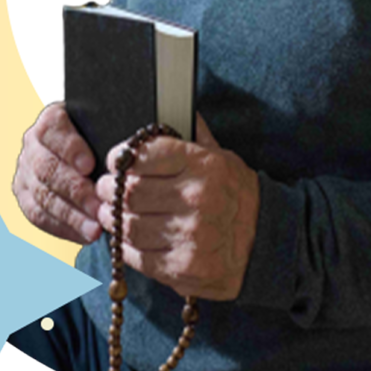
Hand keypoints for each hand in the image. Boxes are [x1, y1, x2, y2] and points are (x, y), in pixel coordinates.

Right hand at [13, 102, 103, 244]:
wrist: (87, 149)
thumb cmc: (103, 137)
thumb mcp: (106, 128)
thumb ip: (109, 135)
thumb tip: (123, 155)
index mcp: (51, 119)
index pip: (53, 129)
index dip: (70, 149)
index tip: (90, 166)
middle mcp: (32, 144)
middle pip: (47, 168)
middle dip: (75, 191)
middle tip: (99, 208)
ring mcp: (25, 171)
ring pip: (42, 196)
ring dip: (71, 216)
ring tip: (95, 230)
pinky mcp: (24, 195)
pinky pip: (38, 216)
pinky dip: (62, 228)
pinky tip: (84, 236)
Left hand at [96, 114, 259, 300]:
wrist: (267, 243)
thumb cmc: (238, 194)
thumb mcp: (223, 156)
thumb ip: (196, 135)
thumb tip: (177, 103)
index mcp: (204, 164)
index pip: (145, 154)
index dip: (121, 157)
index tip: (115, 161)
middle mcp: (197, 198)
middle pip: (130, 192)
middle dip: (108, 190)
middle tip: (104, 189)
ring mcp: (191, 235)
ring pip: (129, 225)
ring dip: (113, 219)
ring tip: (111, 213)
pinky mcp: (183, 267)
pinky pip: (139, 256)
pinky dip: (126, 247)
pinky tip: (127, 238)